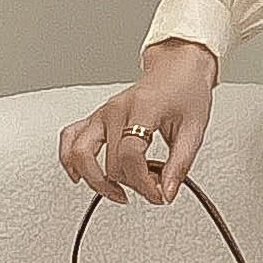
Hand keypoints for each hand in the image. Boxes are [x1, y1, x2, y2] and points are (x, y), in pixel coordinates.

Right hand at [59, 42, 215, 205]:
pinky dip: (69, 160)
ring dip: (96, 181)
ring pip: (80, 153)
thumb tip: (166, 194)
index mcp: (142, 108)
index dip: (143, 182)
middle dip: (132, 184)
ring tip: (116, 192)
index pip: (129, 156)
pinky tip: (79, 175)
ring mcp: (102, 112)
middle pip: (110, 162)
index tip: (158, 194)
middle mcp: (116, 110)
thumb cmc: (186, 91)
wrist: (177, 68)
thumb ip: (179, 165)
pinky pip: (70, 138)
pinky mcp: (96, 117)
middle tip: (152, 188)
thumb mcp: (194, 130)